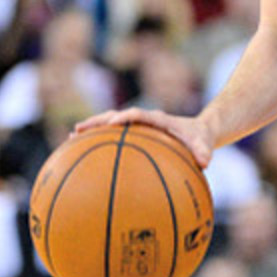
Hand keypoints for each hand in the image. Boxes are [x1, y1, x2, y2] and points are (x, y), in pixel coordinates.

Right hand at [73, 107, 213, 167]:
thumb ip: (204, 150)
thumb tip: (205, 162)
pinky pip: (115, 136)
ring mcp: (139, 126)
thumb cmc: (201, 138)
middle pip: (116, 115)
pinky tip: (84, 154)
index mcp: (159, 119)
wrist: (201, 130)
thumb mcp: (205, 144)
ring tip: (71, 138)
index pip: (139, 115)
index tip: (113, 124)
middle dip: (97, 122)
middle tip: (77, 130)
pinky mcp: (136, 133)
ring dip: (92, 129)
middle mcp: (145, 119)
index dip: (125, 118)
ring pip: (110, 123)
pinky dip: (99, 141)